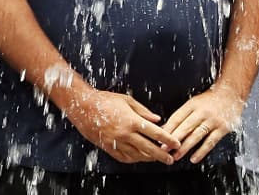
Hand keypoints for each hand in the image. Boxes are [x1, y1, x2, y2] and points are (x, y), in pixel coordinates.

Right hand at [64, 88, 178, 164]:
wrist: (83, 106)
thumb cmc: (104, 100)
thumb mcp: (127, 100)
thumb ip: (143, 111)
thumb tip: (157, 119)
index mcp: (131, 120)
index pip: (155, 133)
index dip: (167, 139)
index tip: (175, 143)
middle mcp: (125, 133)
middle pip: (148, 148)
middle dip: (162, 155)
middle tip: (170, 159)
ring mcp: (116, 142)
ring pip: (137, 155)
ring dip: (148, 158)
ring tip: (156, 158)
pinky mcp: (108, 147)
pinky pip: (124, 157)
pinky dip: (133, 159)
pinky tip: (139, 158)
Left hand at [163, 84, 243, 163]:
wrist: (231, 92)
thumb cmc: (211, 99)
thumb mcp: (195, 102)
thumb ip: (183, 115)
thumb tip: (167, 128)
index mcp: (192, 104)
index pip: (177, 118)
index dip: (168, 129)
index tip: (159, 138)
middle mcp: (202, 112)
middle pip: (185, 127)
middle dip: (173, 139)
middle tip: (164, 149)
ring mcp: (213, 120)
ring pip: (196, 135)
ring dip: (185, 147)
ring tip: (176, 156)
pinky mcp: (223, 128)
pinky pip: (211, 141)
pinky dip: (202, 151)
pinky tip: (194, 158)